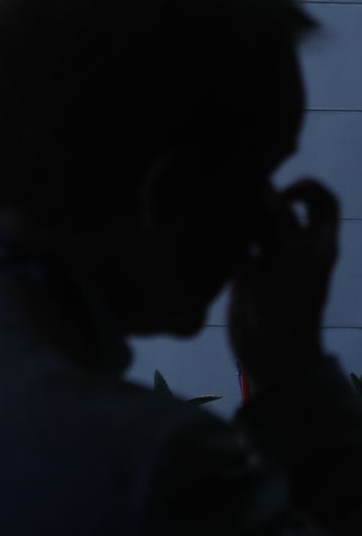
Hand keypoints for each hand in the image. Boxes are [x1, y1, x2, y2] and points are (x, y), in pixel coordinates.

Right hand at [229, 179, 340, 392]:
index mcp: (318, 242)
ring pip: (258, 222)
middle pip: (285, 206)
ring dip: (243, 213)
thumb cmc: (291, 305)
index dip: (306, 188)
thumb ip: (277, 220)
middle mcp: (295, 245)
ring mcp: (270, 258)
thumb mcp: (289, 257)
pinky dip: (227, 234)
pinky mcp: (245, 271)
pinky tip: (213, 231)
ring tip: (224, 208)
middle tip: (244, 193)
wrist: (274, 351)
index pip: (322, 201)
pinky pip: (237, 243)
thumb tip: (263, 184)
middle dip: (266, 194)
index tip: (282, 194)